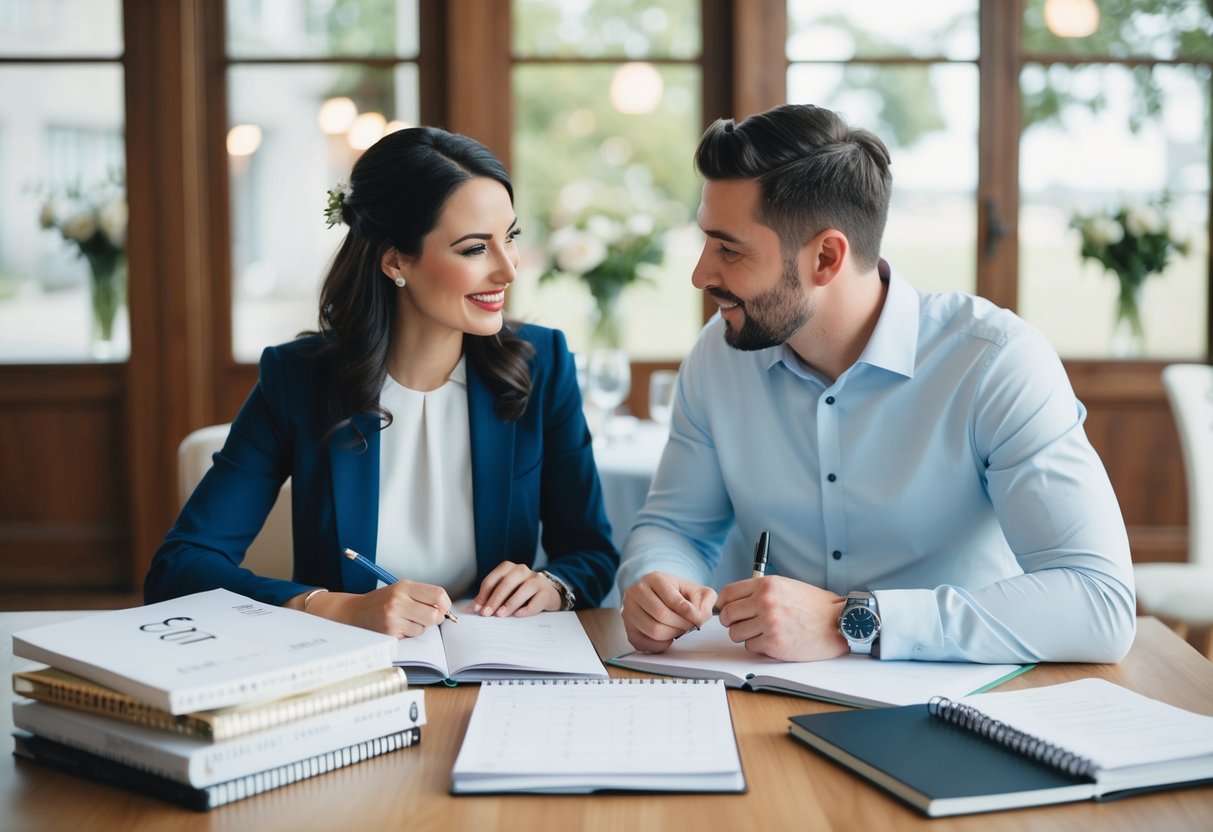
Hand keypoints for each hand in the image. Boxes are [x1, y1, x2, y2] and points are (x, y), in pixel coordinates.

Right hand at [302, 582, 451, 637]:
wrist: (354, 612)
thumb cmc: (383, 601)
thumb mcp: (401, 591)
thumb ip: (423, 597)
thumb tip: (447, 610)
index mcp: (405, 586)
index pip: (438, 594)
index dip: (445, 604)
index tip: (443, 609)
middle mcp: (398, 600)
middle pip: (434, 615)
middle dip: (435, 619)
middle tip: (427, 618)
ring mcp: (392, 617)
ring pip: (423, 628)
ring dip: (419, 627)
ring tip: (405, 621)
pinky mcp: (388, 632)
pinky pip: (410, 636)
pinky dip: (408, 634)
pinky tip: (396, 627)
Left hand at [472, 562, 560, 617]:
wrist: (547, 593)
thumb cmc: (520, 593)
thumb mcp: (505, 591)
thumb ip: (490, 597)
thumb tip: (472, 609)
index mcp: (508, 568)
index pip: (493, 579)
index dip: (484, 594)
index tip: (477, 608)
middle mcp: (522, 571)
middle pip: (506, 583)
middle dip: (494, 599)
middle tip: (486, 613)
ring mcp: (536, 580)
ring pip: (523, 590)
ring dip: (510, 603)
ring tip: (500, 614)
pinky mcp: (546, 592)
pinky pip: (536, 600)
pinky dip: (526, 609)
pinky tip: (518, 615)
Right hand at [621, 572, 716, 652]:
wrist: (659, 596)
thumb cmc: (679, 594)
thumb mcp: (697, 591)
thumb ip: (706, 602)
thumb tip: (700, 617)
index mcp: (655, 579)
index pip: (673, 600)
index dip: (689, 614)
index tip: (698, 620)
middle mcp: (637, 592)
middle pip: (661, 616)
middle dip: (681, 626)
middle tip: (689, 627)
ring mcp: (629, 610)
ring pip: (652, 631)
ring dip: (671, 635)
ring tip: (679, 630)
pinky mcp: (627, 628)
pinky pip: (644, 643)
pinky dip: (660, 644)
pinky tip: (668, 637)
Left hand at [717, 576, 847, 661]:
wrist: (837, 622)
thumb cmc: (814, 605)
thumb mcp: (785, 586)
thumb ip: (760, 591)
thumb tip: (734, 601)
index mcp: (766, 585)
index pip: (728, 593)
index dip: (724, 604)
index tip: (726, 609)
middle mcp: (765, 602)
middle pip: (728, 615)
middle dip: (731, 622)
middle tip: (740, 624)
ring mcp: (769, 623)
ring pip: (736, 633)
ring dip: (744, 636)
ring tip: (761, 632)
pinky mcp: (774, 643)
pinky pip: (751, 647)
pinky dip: (758, 646)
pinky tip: (772, 640)